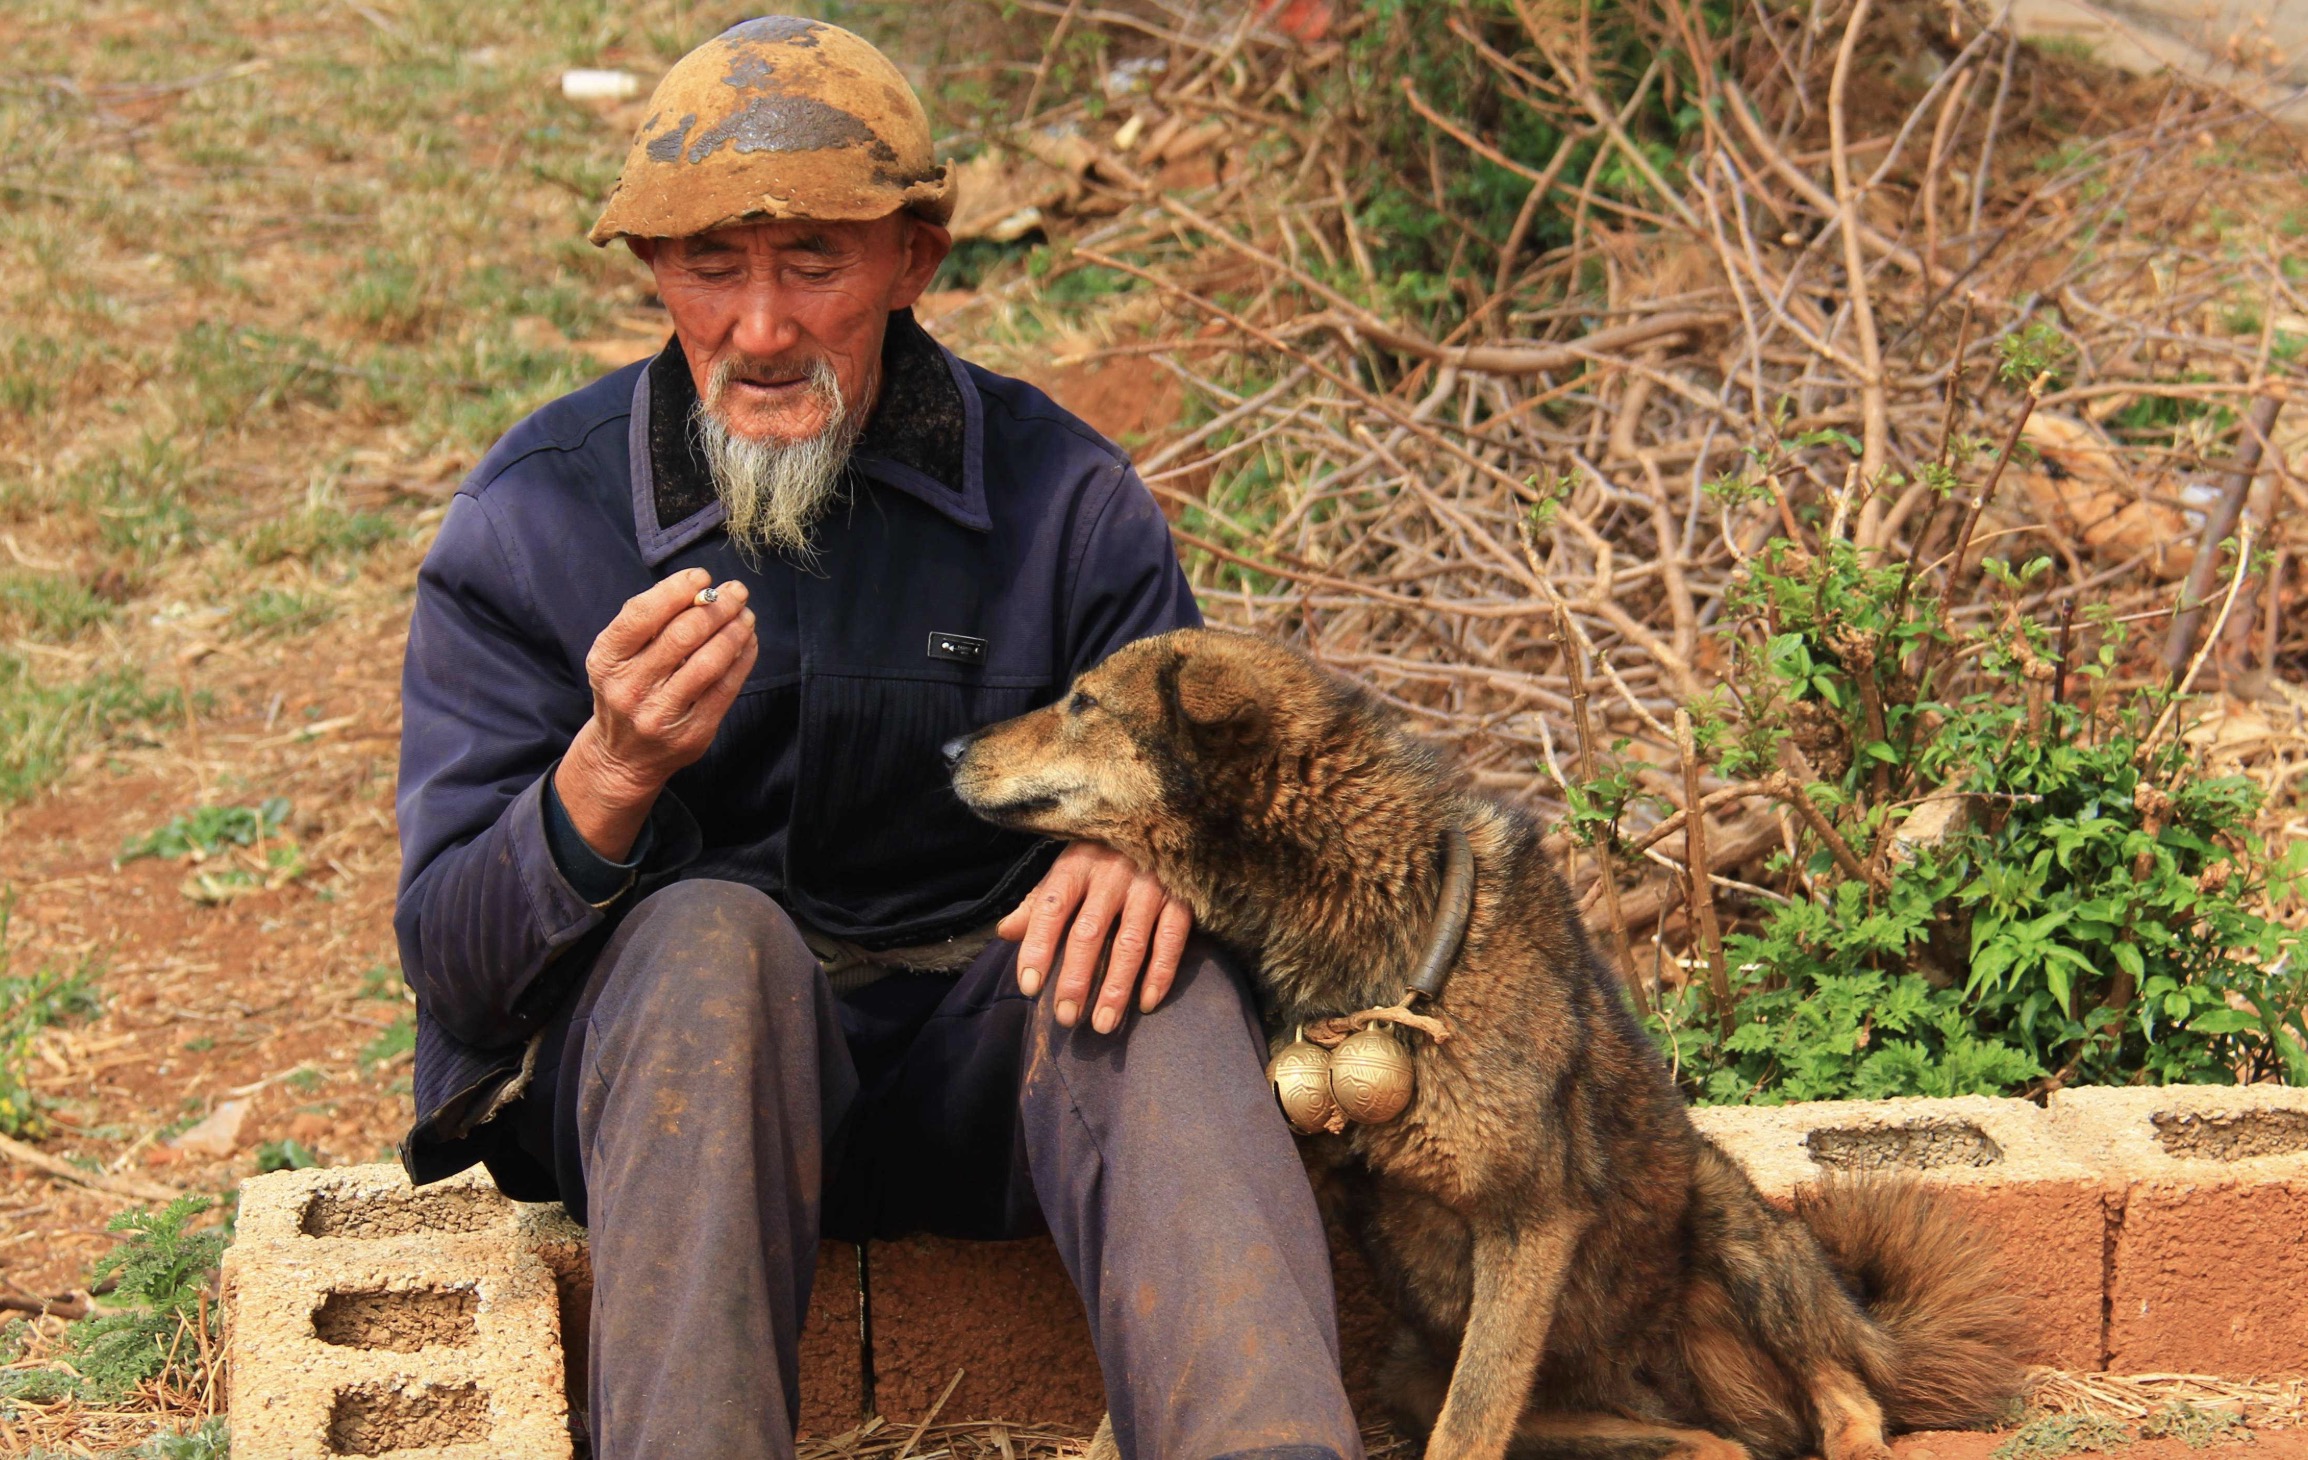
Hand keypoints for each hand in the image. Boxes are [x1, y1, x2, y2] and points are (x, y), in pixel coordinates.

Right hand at [556, 567, 757, 859]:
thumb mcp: (619, 656)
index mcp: (606, 660)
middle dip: (716, 606)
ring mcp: (660, 714)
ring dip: (734, 631)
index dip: (676, 590)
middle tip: (736, 592)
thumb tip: (703, 590)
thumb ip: (651, 624)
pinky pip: (725, 688)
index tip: (702, 577)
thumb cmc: (627, 689)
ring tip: (745, 615)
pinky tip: (748, 642)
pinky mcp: (691, 733)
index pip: (641, 615)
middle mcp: (628, 688)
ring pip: (709, 662)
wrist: (623, 757)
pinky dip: (743, 659)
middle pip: (682, 635)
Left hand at [998, 842, 1192, 1033]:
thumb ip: (1039, 901)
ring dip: (1117, 987)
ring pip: (1130, 944)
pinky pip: (1170, 940)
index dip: (1038, 948)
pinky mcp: (1181, 897)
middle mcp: (1111, 875)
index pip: (1052, 909)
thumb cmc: (1104, 850)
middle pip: (1089, 933)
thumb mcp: (1068, 865)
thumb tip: (1005, 932)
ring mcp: (1149, 886)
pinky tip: (1147, 1004)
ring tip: (1103, 1024)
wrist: (1162, 816)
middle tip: (1066, 1017)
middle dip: (1076, 979)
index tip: (1028, 986)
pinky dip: (1160, 974)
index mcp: (1077, 865)